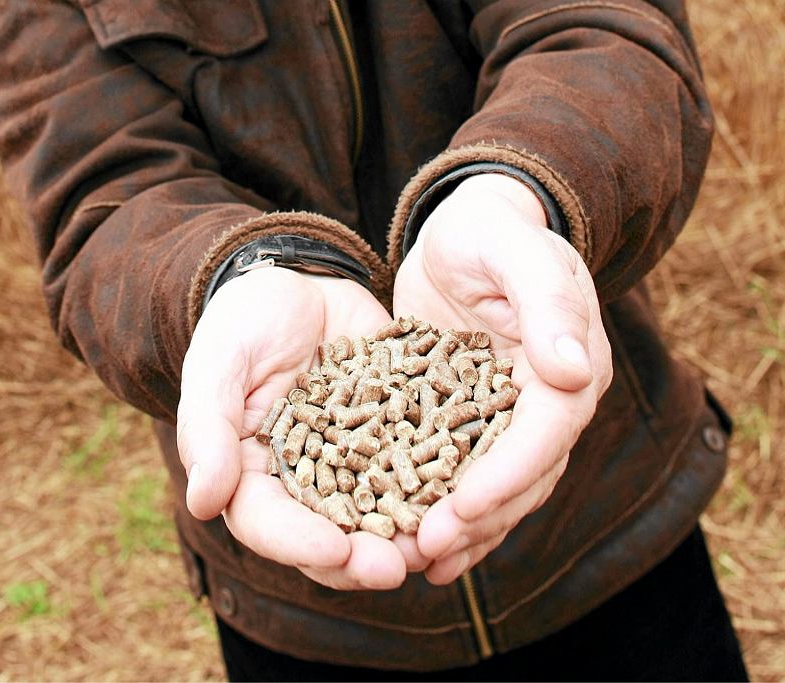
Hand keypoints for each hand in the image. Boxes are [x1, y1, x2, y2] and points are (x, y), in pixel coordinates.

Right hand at [178, 266, 430, 589]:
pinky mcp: (396, 439)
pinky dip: (441, 486)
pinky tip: (466, 491)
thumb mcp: (218, 363)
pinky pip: (420, 469)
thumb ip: (208, 429)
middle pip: (328, 537)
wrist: (301, 279)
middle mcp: (305, 482)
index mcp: (252, 475)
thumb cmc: (243, 319)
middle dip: (362, 559)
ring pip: (380, 515)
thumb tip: (204, 502)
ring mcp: (355, 464)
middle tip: (396, 568)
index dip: (299, 544)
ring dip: (406, 535)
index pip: (268, 524)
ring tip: (437, 542)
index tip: (336, 551)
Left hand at [393, 173, 612, 584]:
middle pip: (523, 475)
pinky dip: (448, 512)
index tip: (463, 507)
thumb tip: (576, 371)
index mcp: (572, 367)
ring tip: (421, 564)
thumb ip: (546, 303)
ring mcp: (512, 417)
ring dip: (464, 531)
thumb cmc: (490, 232)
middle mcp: (550, 401)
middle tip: (426, 549)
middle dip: (479, 517)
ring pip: (497, 488)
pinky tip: (418, 546)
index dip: (508, 474)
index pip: (546, 433)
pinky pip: (466, 476)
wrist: (465, 231)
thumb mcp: (514, 252)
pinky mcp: (473, 421)